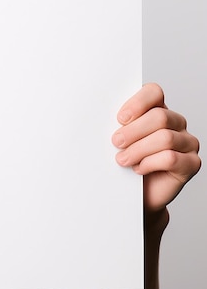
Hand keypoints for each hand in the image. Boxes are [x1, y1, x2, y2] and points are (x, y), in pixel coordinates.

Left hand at [112, 83, 200, 214]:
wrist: (135, 196)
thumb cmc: (124, 164)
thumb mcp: (118, 140)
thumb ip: (116, 126)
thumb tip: (97, 116)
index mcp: (157, 110)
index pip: (154, 92)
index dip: (137, 103)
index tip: (120, 119)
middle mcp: (176, 123)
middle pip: (160, 116)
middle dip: (133, 131)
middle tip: (116, 142)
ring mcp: (187, 143)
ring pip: (165, 138)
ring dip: (138, 150)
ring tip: (122, 160)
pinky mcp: (191, 163)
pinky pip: (171, 158)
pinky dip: (149, 163)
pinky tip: (138, 169)